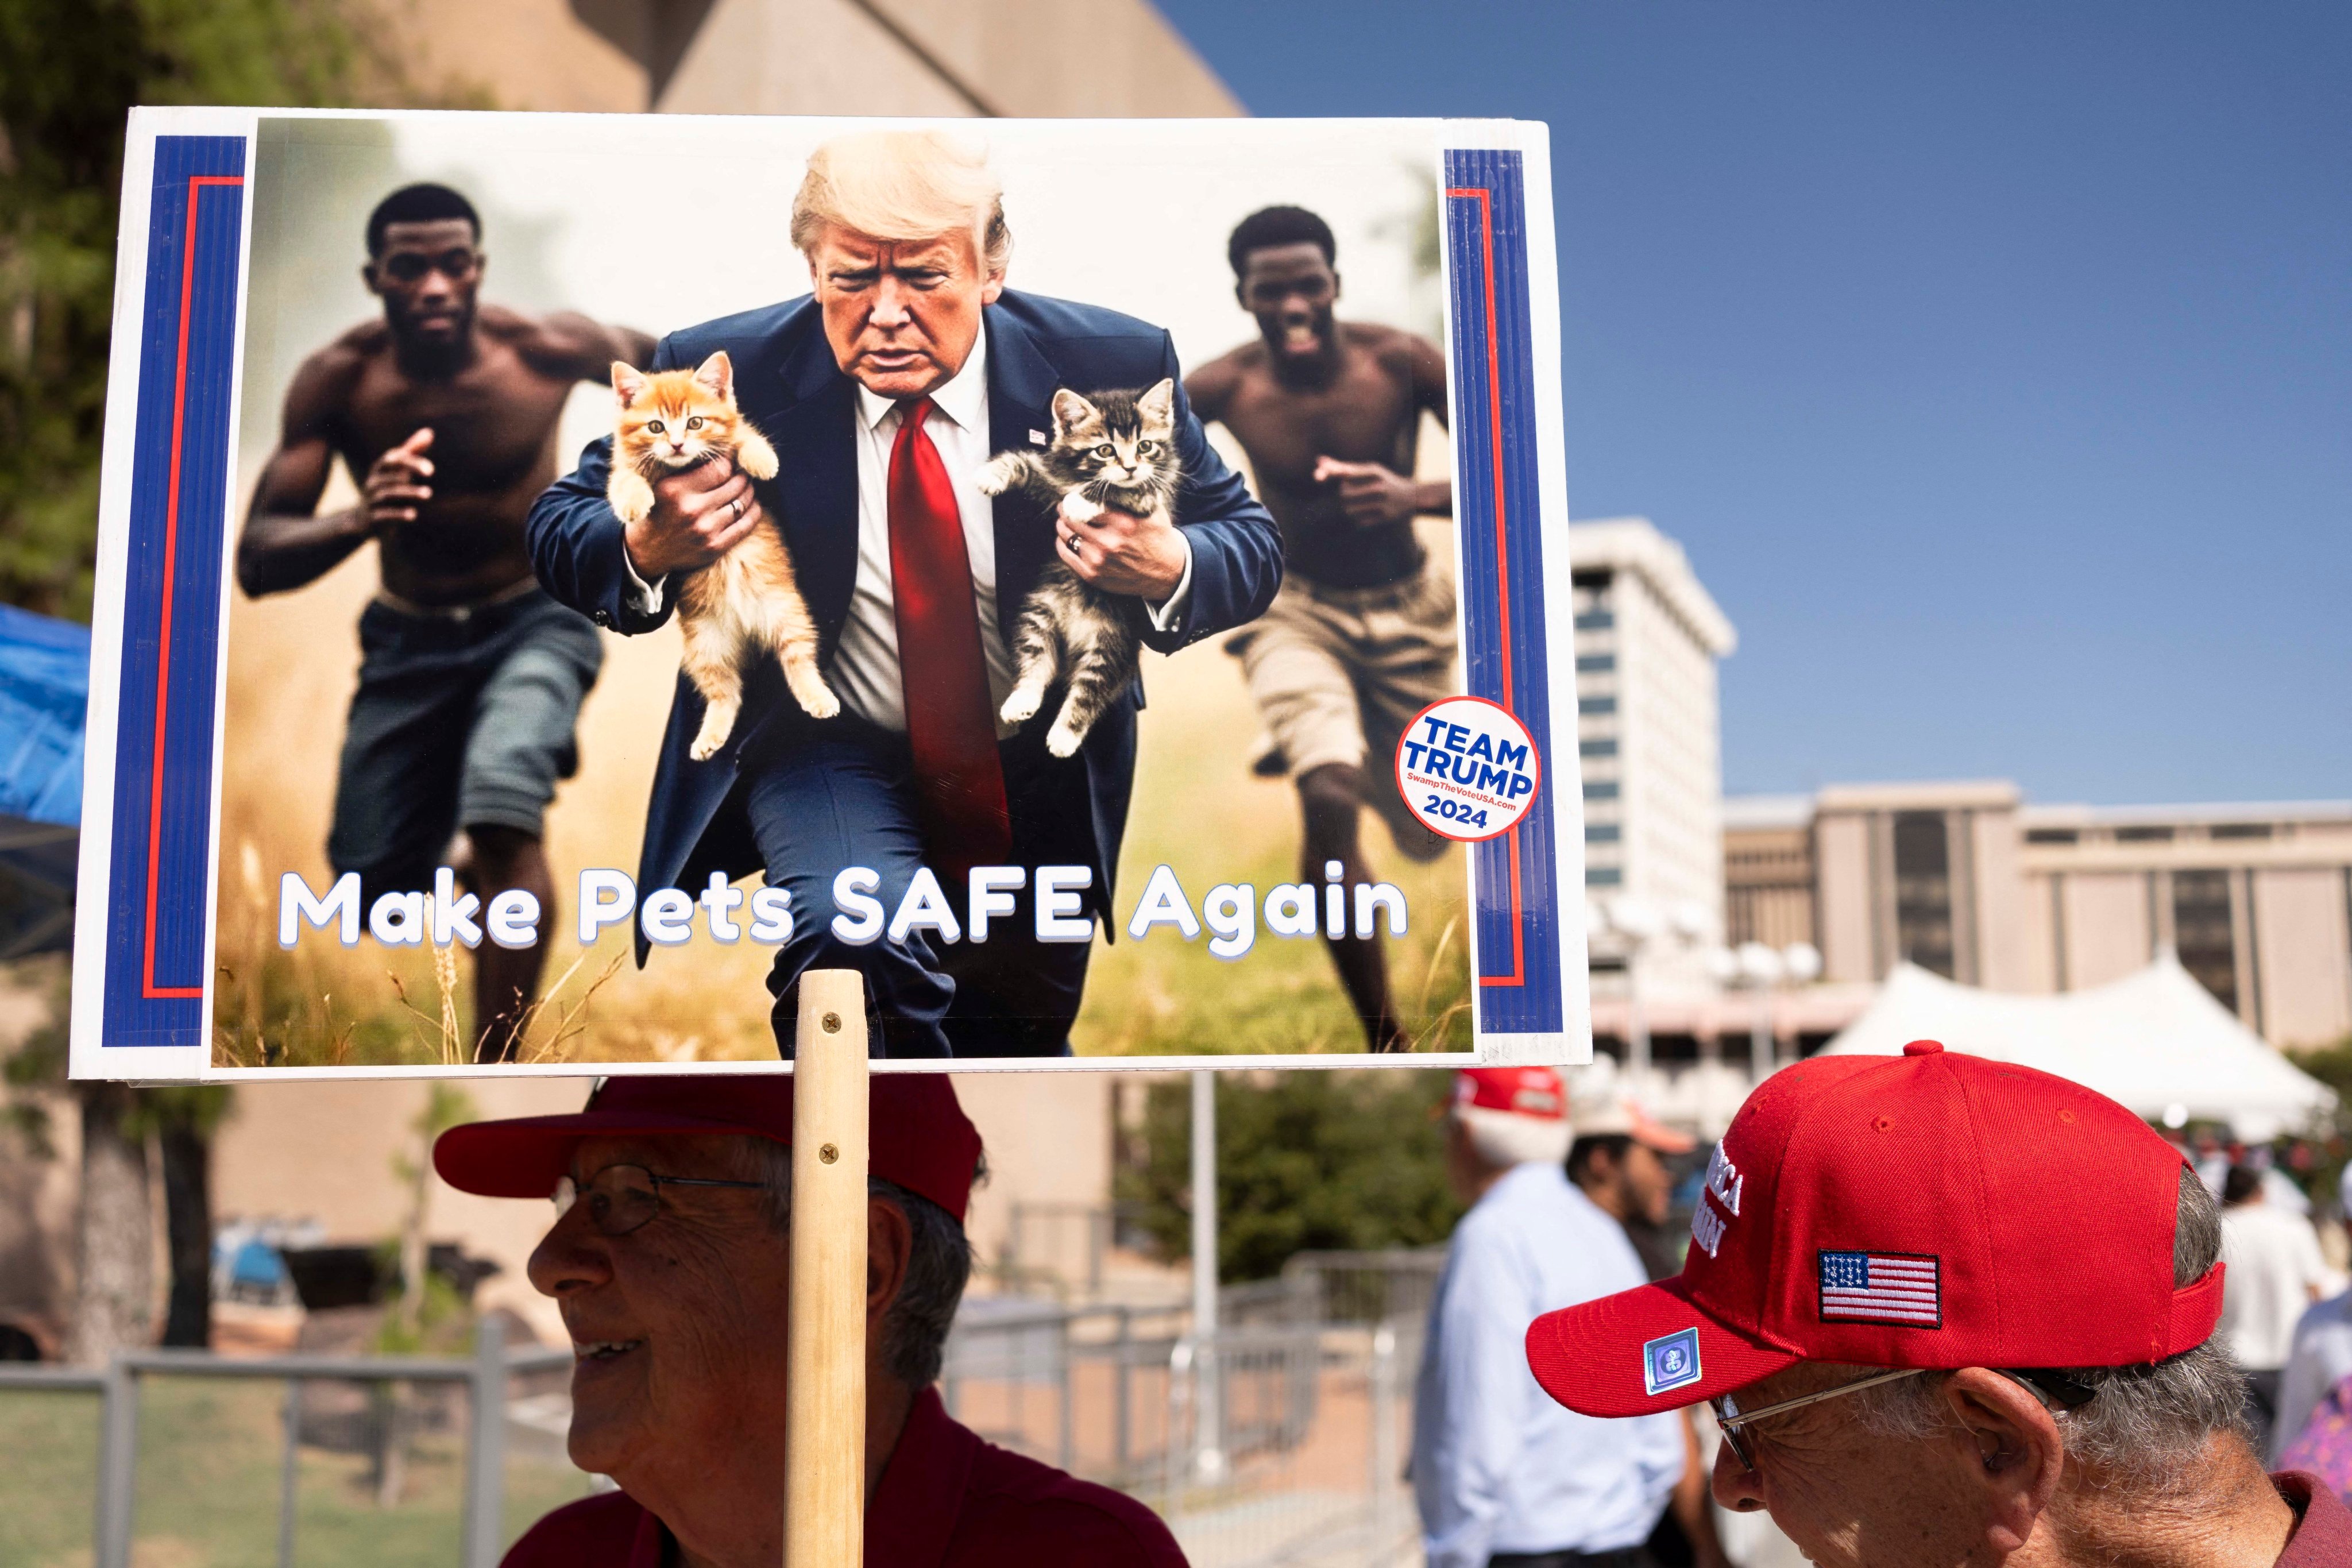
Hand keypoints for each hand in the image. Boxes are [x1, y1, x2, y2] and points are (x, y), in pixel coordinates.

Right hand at [363, 428, 434, 531]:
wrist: (361, 518)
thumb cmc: (385, 488)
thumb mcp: (396, 470)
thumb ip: (412, 452)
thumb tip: (429, 432)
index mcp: (380, 469)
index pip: (394, 460)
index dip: (411, 460)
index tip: (431, 468)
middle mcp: (374, 482)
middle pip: (392, 475)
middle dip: (410, 472)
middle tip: (431, 473)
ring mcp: (371, 500)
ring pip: (388, 494)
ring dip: (408, 492)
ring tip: (427, 493)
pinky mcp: (372, 517)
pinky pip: (384, 515)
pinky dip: (398, 514)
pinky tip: (413, 515)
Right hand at [622, 456, 763, 580]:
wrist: (646, 550)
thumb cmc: (657, 511)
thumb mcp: (664, 485)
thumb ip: (689, 470)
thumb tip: (723, 454)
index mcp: (676, 490)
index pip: (719, 468)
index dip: (730, 460)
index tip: (732, 458)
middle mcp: (692, 510)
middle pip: (735, 484)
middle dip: (743, 475)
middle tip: (743, 471)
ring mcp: (705, 531)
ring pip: (742, 503)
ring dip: (749, 492)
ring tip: (747, 486)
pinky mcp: (715, 548)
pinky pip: (744, 525)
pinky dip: (753, 512)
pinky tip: (752, 504)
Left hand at [1056, 496, 1186, 599]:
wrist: (1167, 573)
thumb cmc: (1159, 539)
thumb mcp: (1153, 512)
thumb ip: (1134, 496)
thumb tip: (1115, 479)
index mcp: (1123, 523)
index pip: (1087, 505)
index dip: (1076, 499)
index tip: (1072, 497)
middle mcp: (1108, 542)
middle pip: (1073, 520)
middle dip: (1065, 511)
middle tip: (1063, 507)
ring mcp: (1099, 561)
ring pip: (1067, 537)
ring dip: (1062, 527)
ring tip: (1063, 522)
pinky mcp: (1093, 575)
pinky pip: (1067, 556)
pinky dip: (1062, 545)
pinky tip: (1063, 539)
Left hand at [1314, 455, 1422, 527]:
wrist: (1412, 497)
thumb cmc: (1384, 481)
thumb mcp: (1369, 470)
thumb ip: (1344, 467)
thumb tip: (1318, 461)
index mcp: (1374, 471)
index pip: (1346, 472)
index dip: (1330, 472)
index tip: (1316, 475)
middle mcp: (1378, 485)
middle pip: (1343, 493)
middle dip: (1343, 493)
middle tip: (1352, 492)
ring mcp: (1382, 502)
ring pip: (1349, 509)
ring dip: (1348, 508)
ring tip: (1359, 504)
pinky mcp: (1384, 517)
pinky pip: (1358, 521)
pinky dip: (1358, 518)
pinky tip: (1367, 513)